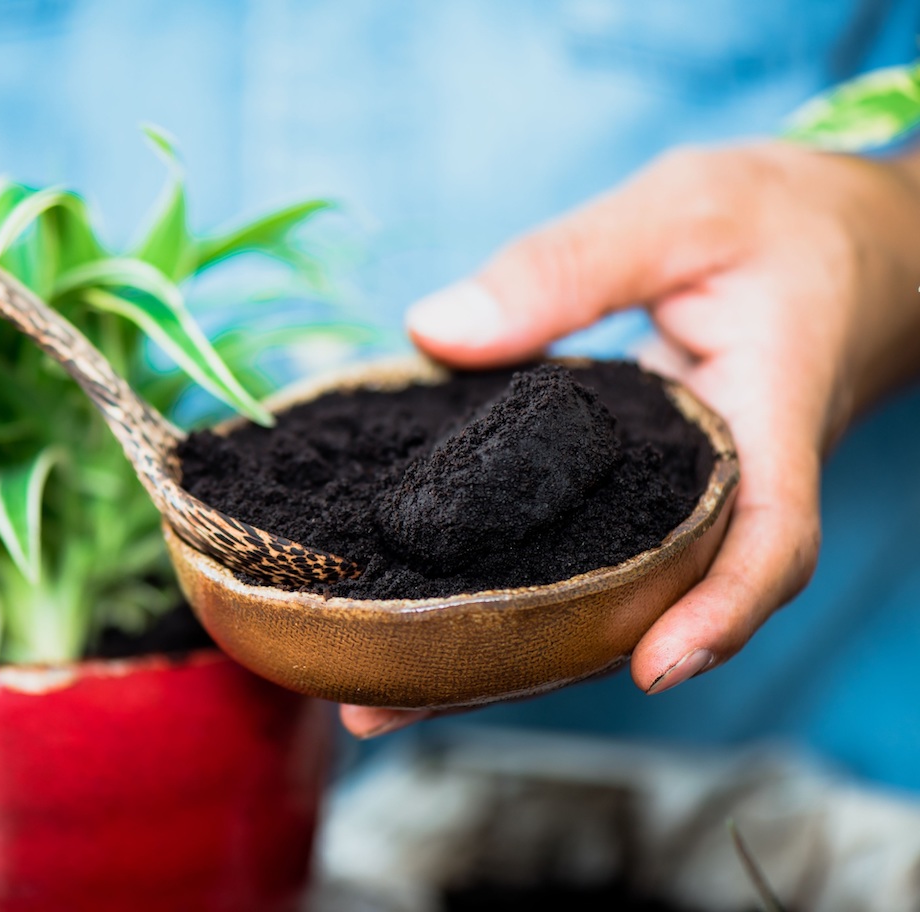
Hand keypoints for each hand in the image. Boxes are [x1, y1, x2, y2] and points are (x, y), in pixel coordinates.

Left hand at [342, 141, 919, 737]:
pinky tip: (425, 602)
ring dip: (497, 650)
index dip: (719, 610)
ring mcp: (680, 499)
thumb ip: (568, 266)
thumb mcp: (684, 211)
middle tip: (387, 705)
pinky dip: (511, 588)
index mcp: (766, 418)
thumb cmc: (787, 222)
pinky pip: (585, 549)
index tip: (653, 665)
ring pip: (602, 595)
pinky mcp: (642, 490)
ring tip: (374, 691)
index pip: (769, 537)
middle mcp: (723, 486)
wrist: (853, 246)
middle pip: (643, 607)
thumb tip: (436, 329)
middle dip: (530, 668)